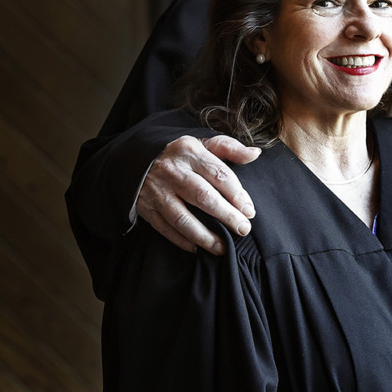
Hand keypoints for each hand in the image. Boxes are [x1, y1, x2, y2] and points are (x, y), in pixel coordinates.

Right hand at [135, 135, 260, 255]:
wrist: (136, 158)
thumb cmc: (179, 153)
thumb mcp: (202, 142)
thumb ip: (229, 148)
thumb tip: (255, 154)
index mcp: (190, 152)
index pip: (219, 174)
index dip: (237, 194)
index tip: (250, 210)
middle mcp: (173, 171)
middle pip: (203, 197)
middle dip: (226, 216)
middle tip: (243, 229)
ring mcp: (158, 191)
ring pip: (183, 218)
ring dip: (205, 236)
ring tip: (224, 247)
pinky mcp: (146, 207)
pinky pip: (165, 228)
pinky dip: (182, 241)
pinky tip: (199, 249)